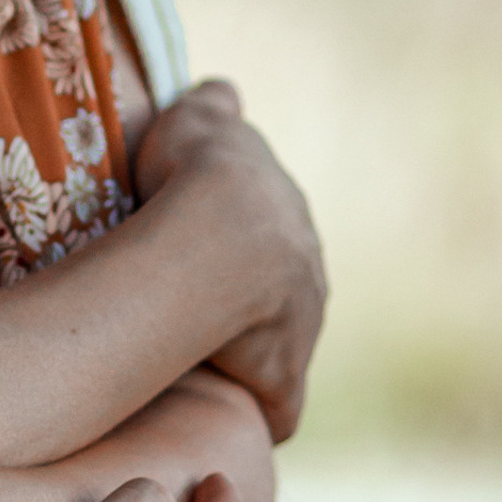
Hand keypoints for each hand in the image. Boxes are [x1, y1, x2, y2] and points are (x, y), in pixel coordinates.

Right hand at [133, 80, 326, 441]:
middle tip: (193, 309)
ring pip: (278, 350)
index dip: (237, 252)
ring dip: (245, 354)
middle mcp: (310, 280)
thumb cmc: (200, 172)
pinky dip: (255, 409)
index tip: (205, 258)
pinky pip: (274, 406)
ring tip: (192, 356)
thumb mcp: (202, 120)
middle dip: (247, 307)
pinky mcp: (281, 382)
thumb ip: (215, 106)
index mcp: (293, 226)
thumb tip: (226, 91)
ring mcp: (300, 334)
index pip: (273, 246)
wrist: (219, 232)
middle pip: (283, 301)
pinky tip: (221, 410)